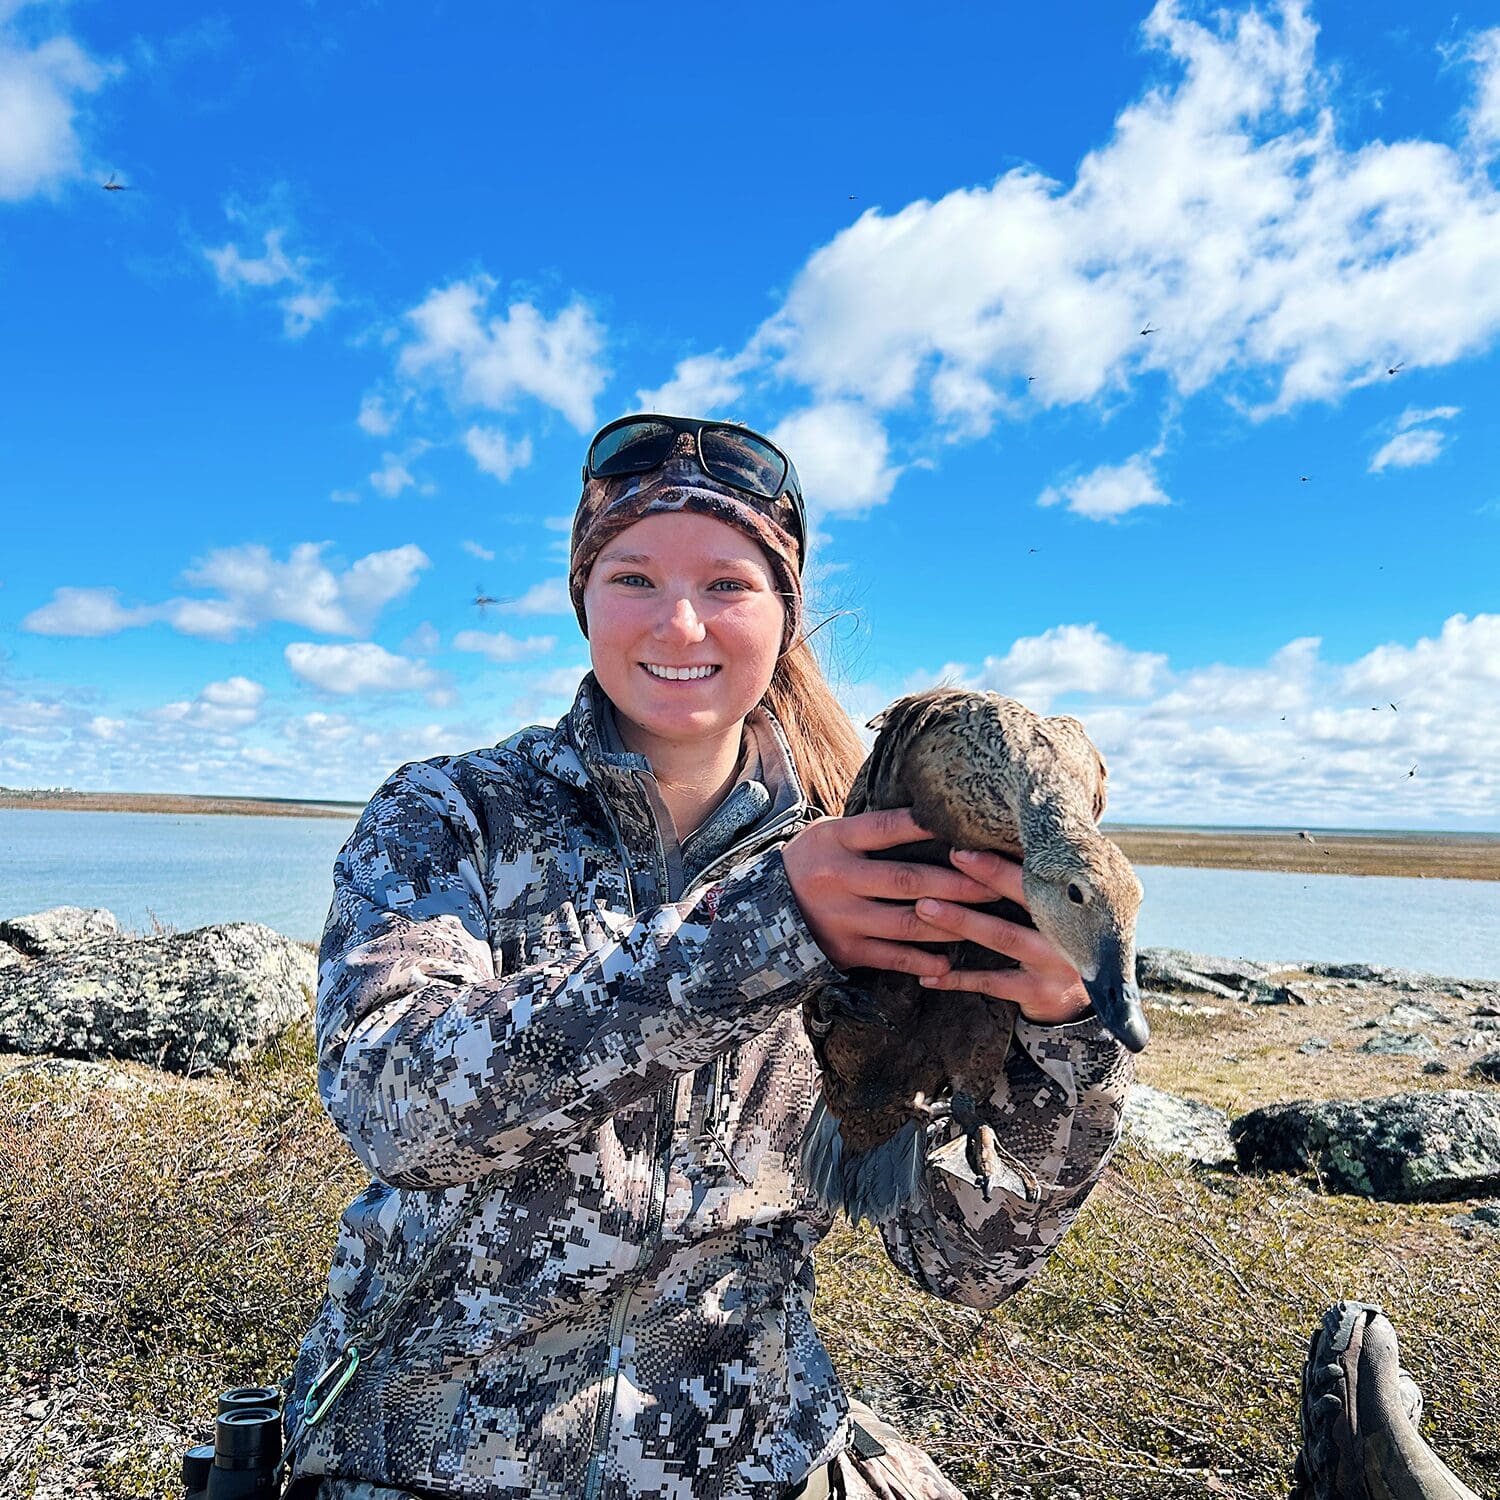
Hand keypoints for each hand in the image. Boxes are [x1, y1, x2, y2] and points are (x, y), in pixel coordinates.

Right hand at [781, 808, 996, 977]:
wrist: (763, 913)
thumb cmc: (812, 864)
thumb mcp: (830, 836)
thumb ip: (870, 831)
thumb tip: (930, 816)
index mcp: (836, 840)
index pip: (888, 827)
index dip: (928, 826)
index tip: (968, 828)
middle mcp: (838, 878)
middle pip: (907, 879)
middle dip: (958, 883)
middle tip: (996, 884)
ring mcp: (842, 917)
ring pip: (907, 922)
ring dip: (951, 923)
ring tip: (985, 921)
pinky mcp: (845, 950)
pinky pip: (891, 957)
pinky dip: (922, 960)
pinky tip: (948, 962)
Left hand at [910, 848, 1092, 1024]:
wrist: (1094, 1003)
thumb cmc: (1063, 945)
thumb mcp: (1062, 914)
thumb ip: (1037, 887)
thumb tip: (997, 843)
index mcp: (1072, 905)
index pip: (1036, 877)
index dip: (1001, 863)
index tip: (964, 848)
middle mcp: (1069, 931)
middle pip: (1023, 899)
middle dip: (985, 876)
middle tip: (949, 858)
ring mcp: (1056, 964)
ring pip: (1003, 936)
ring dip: (962, 921)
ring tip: (925, 907)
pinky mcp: (1040, 993)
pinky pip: (991, 983)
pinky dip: (957, 979)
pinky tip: (929, 975)